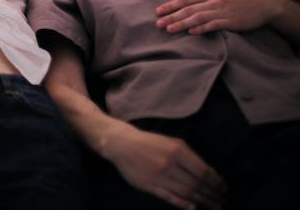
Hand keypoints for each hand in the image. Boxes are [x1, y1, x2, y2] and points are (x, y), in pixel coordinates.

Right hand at [105, 123, 225, 209]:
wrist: (122, 144)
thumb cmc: (150, 142)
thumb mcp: (172, 142)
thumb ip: (190, 156)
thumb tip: (210, 173)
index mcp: (177, 151)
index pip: (203, 170)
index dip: (216, 181)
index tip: (224, 188)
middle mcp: (169, 164)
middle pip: (197, 184)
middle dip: (212, 194)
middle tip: (222, 201)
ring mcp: (158, 176)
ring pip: (186, 192)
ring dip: (202, 201)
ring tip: (213, 206)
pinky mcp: (148, 186)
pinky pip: (169, 197)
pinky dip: (182, 204)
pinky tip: (193, 208)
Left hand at [156, 0, 272, 33]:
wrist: (262, 4)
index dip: (171, 5)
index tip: (158, 11)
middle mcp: (214, 0)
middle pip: (189, 9)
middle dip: (172, 16)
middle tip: (158, 24)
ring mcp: (222, 11)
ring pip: (198, 17)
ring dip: (182, 24)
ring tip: (169, 29)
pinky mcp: (230, 21)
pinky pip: (213, 25)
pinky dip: (201, 28)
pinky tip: (191, 32)